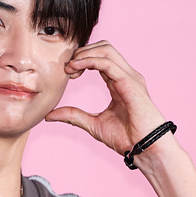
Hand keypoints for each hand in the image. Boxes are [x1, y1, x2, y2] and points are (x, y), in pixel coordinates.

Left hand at [45, 40, 166, 155]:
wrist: (146, 149)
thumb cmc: (127, 139)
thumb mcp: (93, 124)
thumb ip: (73, 116)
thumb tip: (49, 115)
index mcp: (119, 82)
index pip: (100, 58)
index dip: (81, 60)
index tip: (67, 73)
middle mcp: (126, 75)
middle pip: (103, 47)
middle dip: (82, 52)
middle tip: (67, 68)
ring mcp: (130, 77)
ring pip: (106, 49)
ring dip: (84, 54)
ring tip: (70, 67)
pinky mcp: (130, 82)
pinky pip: (107, 62)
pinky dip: (89, 61)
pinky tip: (76, 68)